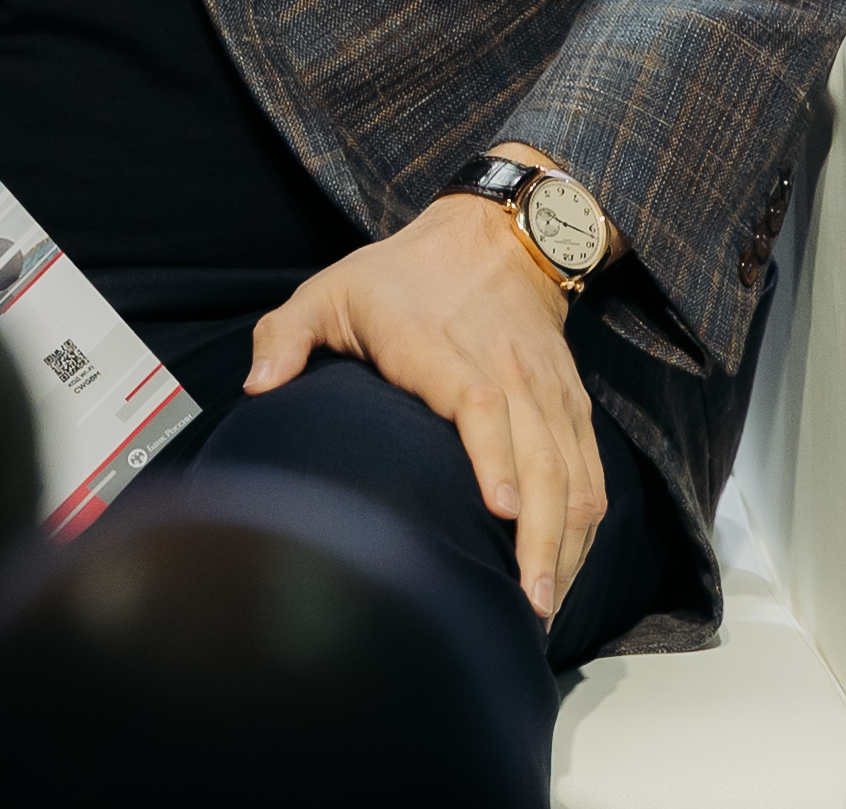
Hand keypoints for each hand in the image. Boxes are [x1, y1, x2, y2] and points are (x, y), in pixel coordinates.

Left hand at [246, 148, 605, 621]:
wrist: (494, 240)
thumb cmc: (399, 277)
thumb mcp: (331, 288)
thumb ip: (285, 334)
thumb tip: (256, 388)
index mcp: (439, 345)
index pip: (478, 401)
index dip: (493, 454)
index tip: (499, 510)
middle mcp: (505, 371)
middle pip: (538, 455)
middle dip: (539, 533)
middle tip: (527, 602)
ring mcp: (545, 392)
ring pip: (572, 473)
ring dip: (565, 542)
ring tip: (544, 605)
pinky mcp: (571, 406)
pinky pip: (590, 472)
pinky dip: (584, 525)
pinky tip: (565, 573)